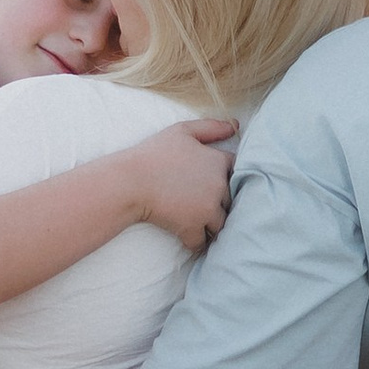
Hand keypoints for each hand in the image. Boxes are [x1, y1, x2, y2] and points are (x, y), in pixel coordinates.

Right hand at [122, 118, 237, 252]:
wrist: (131, 181)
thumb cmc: (154, 153)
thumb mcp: (183, 131)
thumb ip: (211, 127)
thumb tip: (236, 126)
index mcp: (218, 162)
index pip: (237, 171)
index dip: (226, 175)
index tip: (212, 179)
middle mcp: (218, 187)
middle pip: (231, 199)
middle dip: (220, 201)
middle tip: (201, 201)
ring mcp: (207, 210)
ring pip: (220, 223)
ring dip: (212, 223)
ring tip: (197, 221)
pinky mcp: (193, 228)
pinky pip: (202, 241)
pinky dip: (196, 241)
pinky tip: (188, 236)